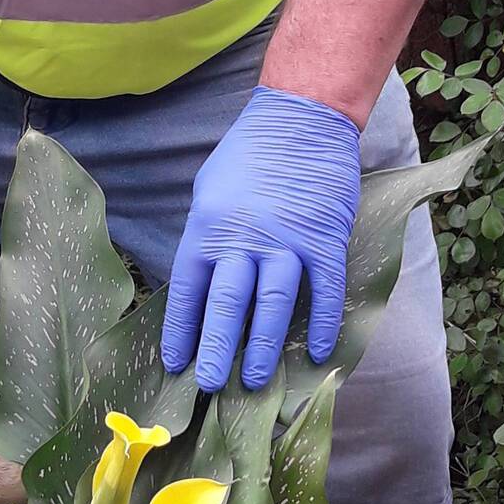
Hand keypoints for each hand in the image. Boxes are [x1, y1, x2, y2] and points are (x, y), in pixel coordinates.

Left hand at [161, 87, 362, 392]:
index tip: (177, 363)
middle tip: (211, 385)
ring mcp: (288, 240)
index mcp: (208, 227)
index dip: (182, 330)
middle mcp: (244, 238)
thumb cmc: (248, 154)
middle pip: (228, 304)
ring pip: (273, 303)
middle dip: (217, 349)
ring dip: (264, 346)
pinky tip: (317, 353)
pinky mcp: (325, 239)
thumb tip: (200, 283)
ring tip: (256, 381)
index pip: (188, 289)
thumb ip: (205, 237)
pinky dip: (322, 324)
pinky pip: (325, 290)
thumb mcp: (207, 191)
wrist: (302, 118)